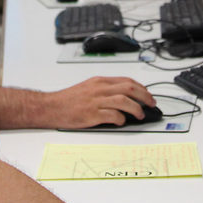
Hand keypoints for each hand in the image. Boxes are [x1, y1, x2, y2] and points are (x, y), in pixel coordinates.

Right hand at [42, 75, 156, 128]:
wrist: (50, 107)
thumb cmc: (68, 100)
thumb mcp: (88, 87)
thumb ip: (104, 90)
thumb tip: (123, 97)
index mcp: (99, 81)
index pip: (127, 80)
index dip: (142, 88)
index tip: (148, 95)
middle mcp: (99, 89)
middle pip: (129, 88)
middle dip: (145, 96)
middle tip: (151, 104)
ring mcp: (96, 101)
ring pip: (124, 101)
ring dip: (136, 108)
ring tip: (140, 115)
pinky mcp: (92, 114)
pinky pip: (113, 115)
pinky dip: (121, 119)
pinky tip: (121, 122)